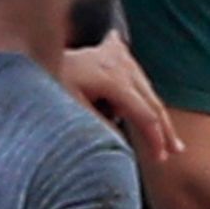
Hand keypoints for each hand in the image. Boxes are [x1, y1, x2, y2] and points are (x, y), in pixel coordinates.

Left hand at [57, 33, 177, 160]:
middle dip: (164, 129)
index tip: (161, 158)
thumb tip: (124, 145)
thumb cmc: (49, 82)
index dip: (155, 138)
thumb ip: (100, 126)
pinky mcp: (115, 51)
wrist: (35, 50)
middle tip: (174, 152)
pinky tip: (133, 98)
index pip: (145, 114)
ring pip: (146, 89)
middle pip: (153, 102)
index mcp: (113, 80)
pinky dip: (140, 88)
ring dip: (153, 112)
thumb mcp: (72, 108)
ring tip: (161, 136)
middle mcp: (123, 64)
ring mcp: (121, 56)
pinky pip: (135, 73)